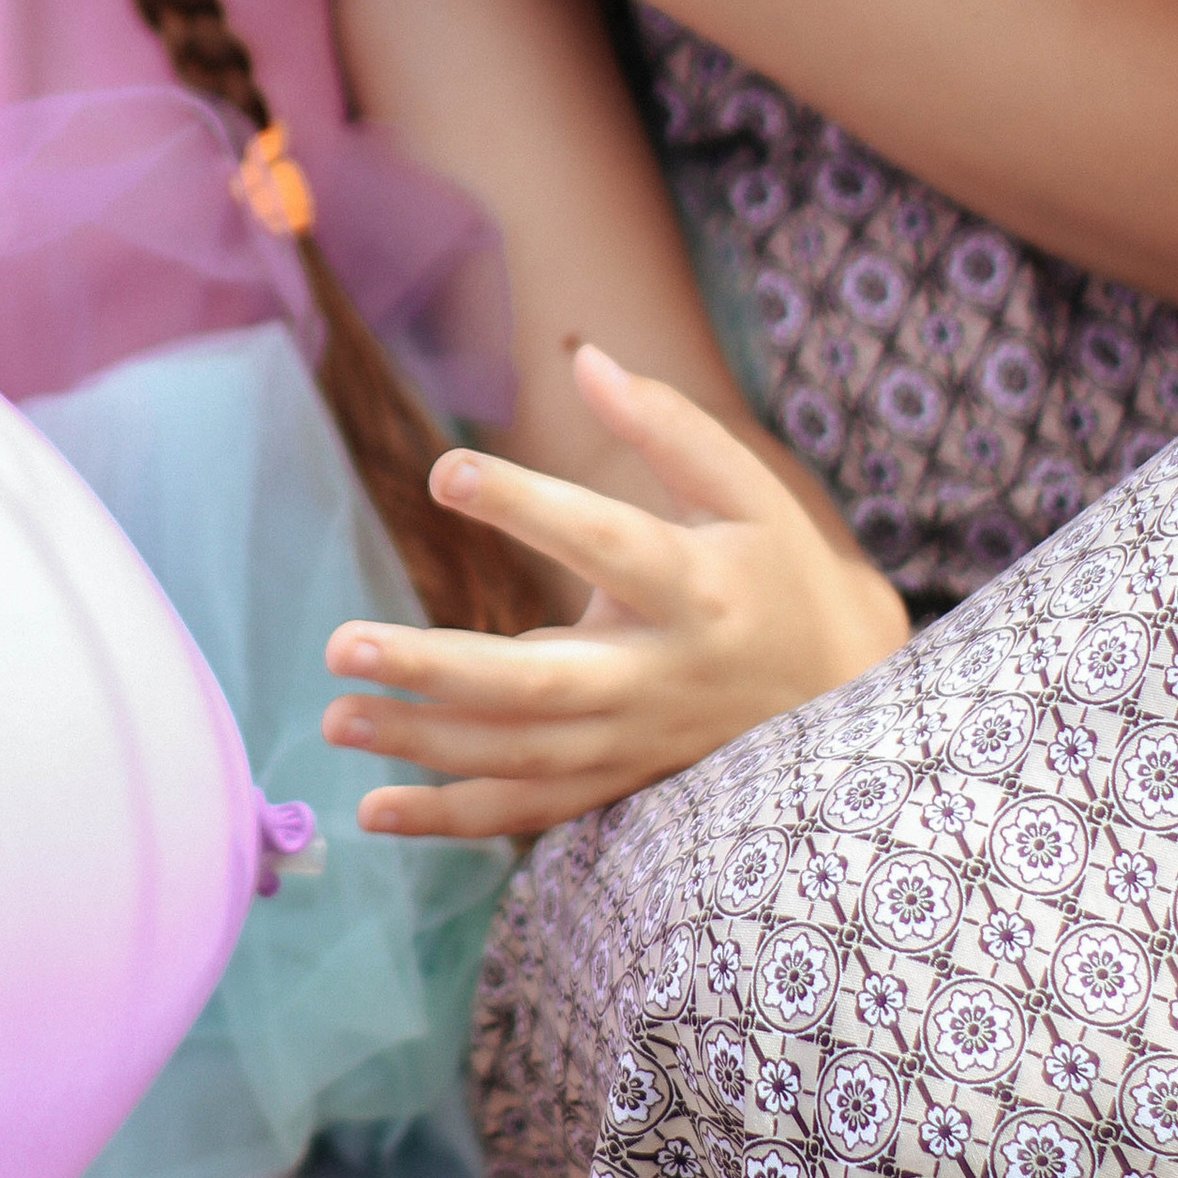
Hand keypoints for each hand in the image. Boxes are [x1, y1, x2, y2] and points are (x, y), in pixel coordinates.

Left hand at [323, 346, 908, 838]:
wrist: (843, 693)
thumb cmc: (780, 569)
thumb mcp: (748, 490)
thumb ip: (668, 425)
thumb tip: (583, 355)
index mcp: (699, 588)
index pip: (606, 542)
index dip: (528, 505)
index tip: (445, 469)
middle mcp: (662, 677)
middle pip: (539, 684)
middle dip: (436, 668)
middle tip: (341, 642)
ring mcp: (638, 744)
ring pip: (520, 757)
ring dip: (423, 744)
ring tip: (334, 716)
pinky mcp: (619, 785)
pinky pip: (528, 813)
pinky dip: (451, 821)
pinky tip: (370, 809)